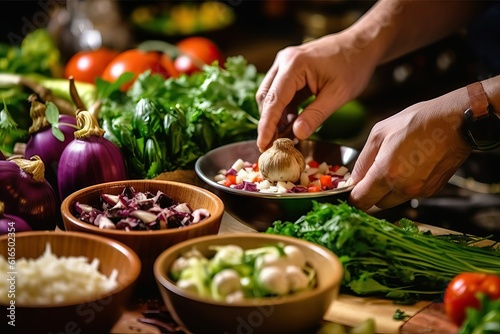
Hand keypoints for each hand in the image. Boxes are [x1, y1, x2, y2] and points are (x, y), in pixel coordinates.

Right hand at [256, 33, 376, 151]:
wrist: (361, 45)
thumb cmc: (354, 66)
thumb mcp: (338, 95)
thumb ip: (316, 115)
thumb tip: (297, 134)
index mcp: (294, 65)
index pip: (274, 100)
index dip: (266, 126)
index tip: (262, 146)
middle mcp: (283, 61)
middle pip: (266, 98)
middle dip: (268, 123)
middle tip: (272, 147)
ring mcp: (284, 64)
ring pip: (270, 95)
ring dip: (275, 117)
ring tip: (284, 138)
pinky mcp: (289, 69)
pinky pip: (279, 92)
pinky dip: (282, 110)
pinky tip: (291, 124)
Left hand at [348, 88, 471, 210]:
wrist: (455, 123)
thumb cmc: (417, 122)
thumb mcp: (379, 134)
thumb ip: (362, 161)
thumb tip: (353, 180)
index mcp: (386, 174)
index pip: (361, 201)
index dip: (354, 196)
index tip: (352, 189)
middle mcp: (403, 188)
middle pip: (377, 204)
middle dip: (371, 192)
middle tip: (374, 172)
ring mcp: (420, 192)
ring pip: (394, 200)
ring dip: (388, 190)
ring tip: (396, 165)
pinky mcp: (432, 191)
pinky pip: (410, 195)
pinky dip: (405, 186)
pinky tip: (411, 166)